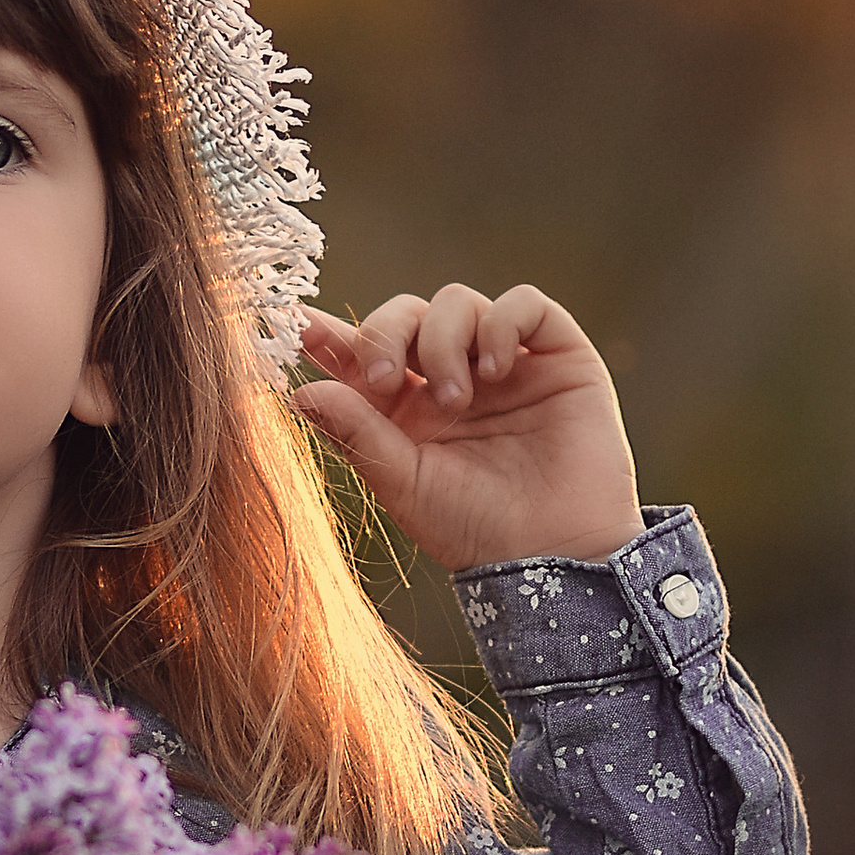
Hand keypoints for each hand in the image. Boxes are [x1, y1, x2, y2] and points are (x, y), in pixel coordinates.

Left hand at [291, 284, 643, 572]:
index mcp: (407, 408)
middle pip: (404, 314)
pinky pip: (524, 303)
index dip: (329, 334)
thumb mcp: (402, 482)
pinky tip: (494, 370)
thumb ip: (355, 432)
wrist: (555, 553)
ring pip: (456, 301)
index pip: (361, 353)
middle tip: (385, 380)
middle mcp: (452, 377)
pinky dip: (500, 323)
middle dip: (385, 334)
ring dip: (442, 340)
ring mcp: (504, 363)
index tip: (297, 325)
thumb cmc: (474, 528)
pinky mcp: (556, 356)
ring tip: (456, 399)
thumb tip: (300, 391)